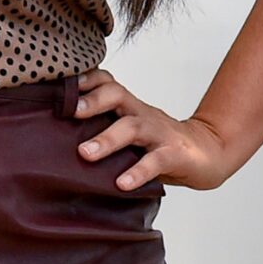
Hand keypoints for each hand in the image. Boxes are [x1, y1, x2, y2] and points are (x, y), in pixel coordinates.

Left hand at [73, 68, 241, 191]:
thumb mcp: (130, 134)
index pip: (107, 83)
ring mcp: (159, 133)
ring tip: (86, 153)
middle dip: (93, 101)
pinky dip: (138, 172)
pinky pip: (155, 161)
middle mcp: (142, 114)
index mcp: (130, 108)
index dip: (87, 80)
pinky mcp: (174, 155)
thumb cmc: (159, 145)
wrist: (208, 153)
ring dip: (108, 139)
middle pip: (118, 95)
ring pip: (133, 127)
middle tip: (70, 112)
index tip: (61, 87)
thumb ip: (102, 132)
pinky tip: (122, 184)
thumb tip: (54, 144)